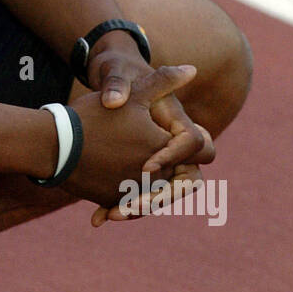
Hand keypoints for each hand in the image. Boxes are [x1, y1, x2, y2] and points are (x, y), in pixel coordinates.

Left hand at [85, 64, 214, 226]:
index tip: (146, 165)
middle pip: (186, 181)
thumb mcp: (117, 74)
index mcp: (179, 122)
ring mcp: (160, 163)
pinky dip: (120, 207)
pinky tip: (97, 217)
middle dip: (160, 195)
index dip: (172, 156)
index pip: (195, 145)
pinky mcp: (140, 175)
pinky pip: (139, 197)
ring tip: (110, 214)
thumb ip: (117, 84)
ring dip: (137, 208)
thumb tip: (113, 100)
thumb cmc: (116, 75)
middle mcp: (175, 147)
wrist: (104, 88)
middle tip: (131, 205)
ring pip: (160, 196)